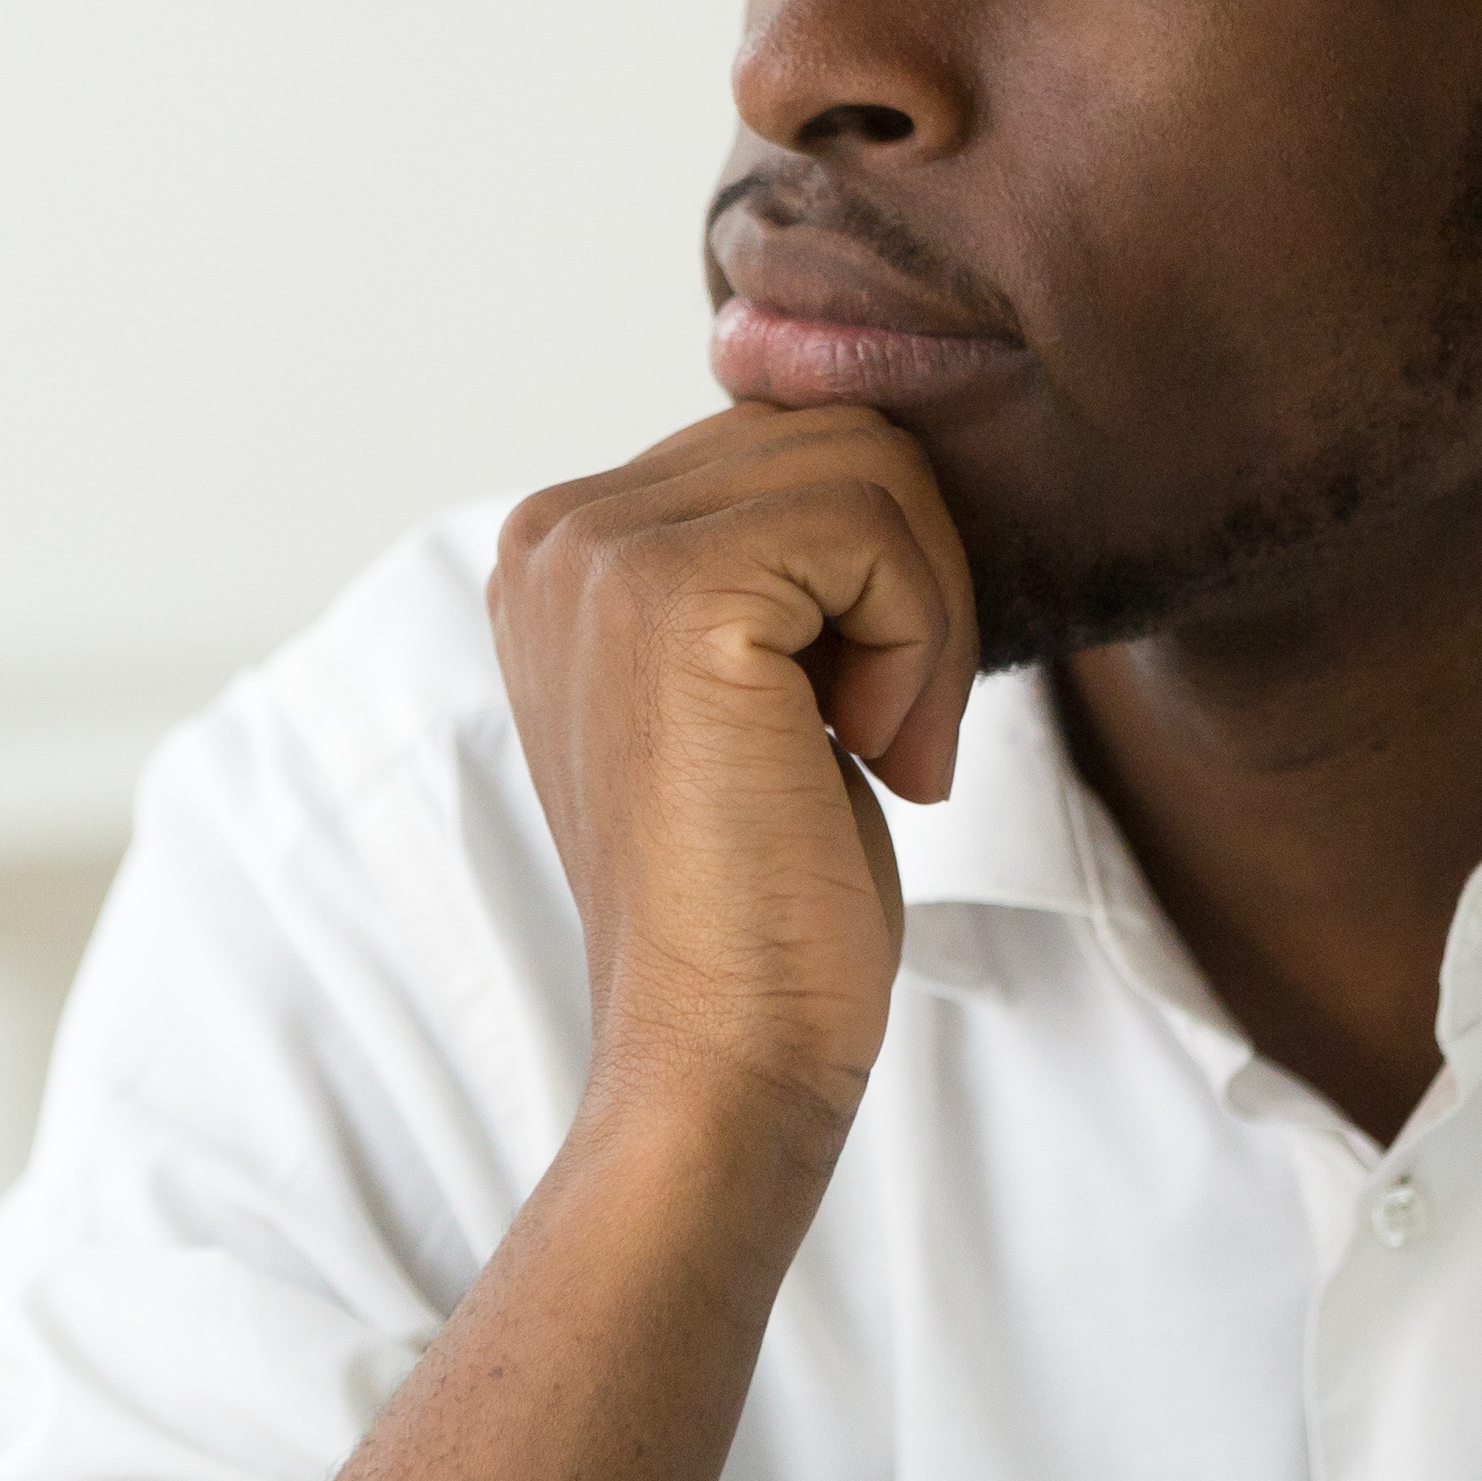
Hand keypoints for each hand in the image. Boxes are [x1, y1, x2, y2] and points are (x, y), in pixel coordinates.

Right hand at [492, 403, 977, 1154]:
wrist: (724, 1050)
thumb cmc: (766, 890)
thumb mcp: (754, 680)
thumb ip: (770, 554)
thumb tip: (874, 440)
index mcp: (561, 546)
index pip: (788, 438)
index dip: (871, 567)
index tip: (854, 717)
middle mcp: (556, 531)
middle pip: (833, 430)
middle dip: (911, 581)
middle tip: (893, 737)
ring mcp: (601, 556)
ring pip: (869, 465)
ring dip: (926, 620)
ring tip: (884, 749)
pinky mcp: (677, 596)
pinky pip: (877, 526)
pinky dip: (921, 645)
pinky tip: (879, 758)